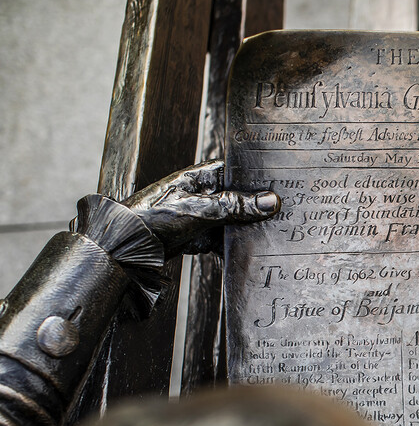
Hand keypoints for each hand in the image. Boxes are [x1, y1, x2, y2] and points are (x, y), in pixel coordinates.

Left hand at [122, 159, 279, 257]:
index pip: (239, 172)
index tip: (285, 187)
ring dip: (248, 231)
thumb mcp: (198, 209)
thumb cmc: (152, 218)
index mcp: (202, 176)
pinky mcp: (200, 236)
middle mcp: (205, 194)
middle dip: (259, 208)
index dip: (260, 179)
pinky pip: (224, 240)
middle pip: (240, 199)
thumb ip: (234, 206)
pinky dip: (234, 247)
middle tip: (285, 216)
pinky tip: (249, 254)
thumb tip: (269, 202)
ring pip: (234, 221)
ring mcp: (203, 216)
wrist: (126, 248)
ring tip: (272, 236)